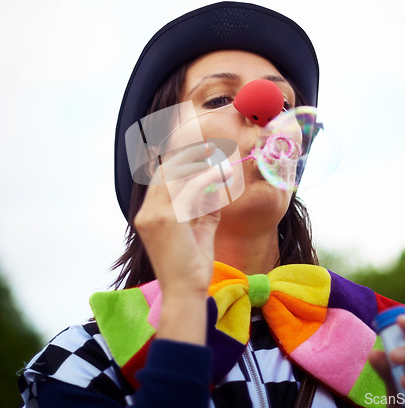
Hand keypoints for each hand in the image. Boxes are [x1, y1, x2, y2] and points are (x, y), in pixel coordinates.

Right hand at [134, 142, 232, 343]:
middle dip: (189, 155)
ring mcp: (153, 215)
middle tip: (212, 147)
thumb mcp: (200, 232)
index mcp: (150, 214)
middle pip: (166, 170)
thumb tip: (215, 192)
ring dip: (200, 163)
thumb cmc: (192, 266)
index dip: (180, 161)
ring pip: (176, 175)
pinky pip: (189, 188)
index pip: (162, 178)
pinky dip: (207, 177)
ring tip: (221, 160)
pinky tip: (223, 174)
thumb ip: (205, 211)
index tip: (201, 151)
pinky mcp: (165, 219)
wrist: (185, 292)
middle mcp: (147, 211)